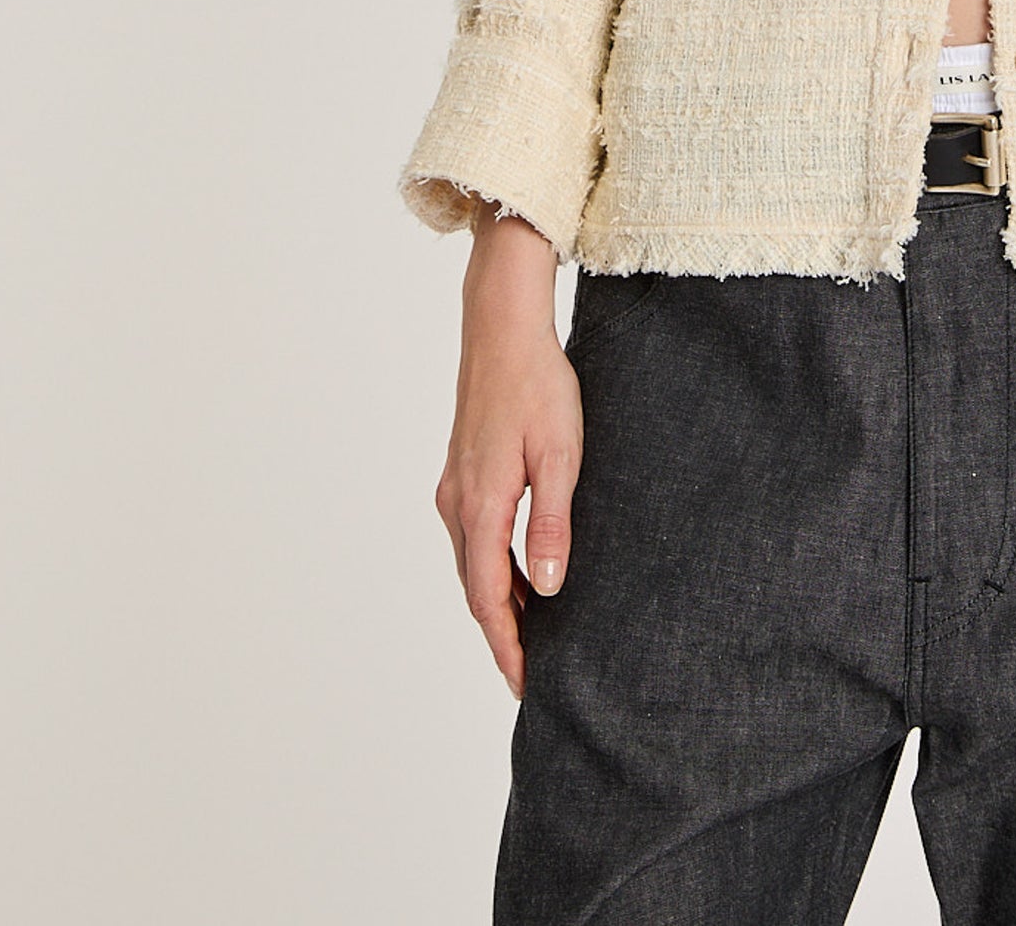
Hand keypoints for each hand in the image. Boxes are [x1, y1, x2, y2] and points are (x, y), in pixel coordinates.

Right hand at [433, 204, 580, 698]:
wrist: (502, 329)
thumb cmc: (539, 385)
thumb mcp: (561, 455)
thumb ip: (552, 523)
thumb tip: (550, 587)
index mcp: (481, 506)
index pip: (490, 600)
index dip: (509, 648)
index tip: (527, 686)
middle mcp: (457, 504)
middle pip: (476, 590)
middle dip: (502, 636)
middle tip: (532, 676)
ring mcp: (454, 488)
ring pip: (473, 565)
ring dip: (499, 603)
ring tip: (534, 635)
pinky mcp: (462, 472)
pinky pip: (474, 538)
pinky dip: (493, 569)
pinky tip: (523, 574)